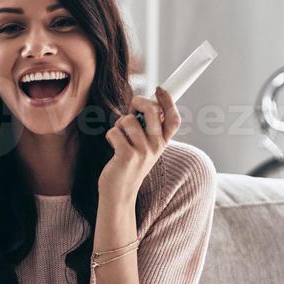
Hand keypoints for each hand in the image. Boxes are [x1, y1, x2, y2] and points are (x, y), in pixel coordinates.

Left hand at [98, 86, 179, 204]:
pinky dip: (110, 136)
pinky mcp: (127, 156)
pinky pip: (115, 131)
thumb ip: (147, 128)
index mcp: (162, 143)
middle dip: (138, 102)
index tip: (160, 89)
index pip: (173, 118)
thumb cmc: (129, 166)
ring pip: (128, 120)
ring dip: (119, 125)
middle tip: (131, 108)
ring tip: (120, 138)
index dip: (168, 101)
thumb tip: (142, 103)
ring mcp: (143, 152)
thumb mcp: (144, 147)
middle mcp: (156, 146)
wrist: (119, 194)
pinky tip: (113, 147)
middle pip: (152, 110)